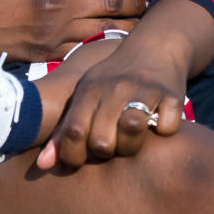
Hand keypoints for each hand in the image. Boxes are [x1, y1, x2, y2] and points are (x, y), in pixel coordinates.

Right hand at [0, 0, 145, 62]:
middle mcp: (58, 5)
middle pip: (110, 0)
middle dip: (133, 0)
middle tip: (146, 1)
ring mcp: (54, 32)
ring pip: (105, 27)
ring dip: (127, 25)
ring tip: (140, 24)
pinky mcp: (48, 54)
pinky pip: (85, 50)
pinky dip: (104, 45)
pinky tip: (115, 44)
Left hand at [38, 38, 189, 169]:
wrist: (155, 48)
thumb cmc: (113, 81)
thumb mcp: (86, 97)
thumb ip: (64, 131)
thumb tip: (42, 166)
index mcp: (90, 90)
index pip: (74, 131)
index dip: (73, 155)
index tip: (80, 160)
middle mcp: (115, 88)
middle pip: (103, 140)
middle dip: (105, 153)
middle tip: (110, 148)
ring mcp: (144, 90)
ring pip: (132, 129)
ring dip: (131, 146)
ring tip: (131, 141)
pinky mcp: (172, 95)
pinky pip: (167, 127)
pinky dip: (164, 131)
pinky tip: (158, 126)